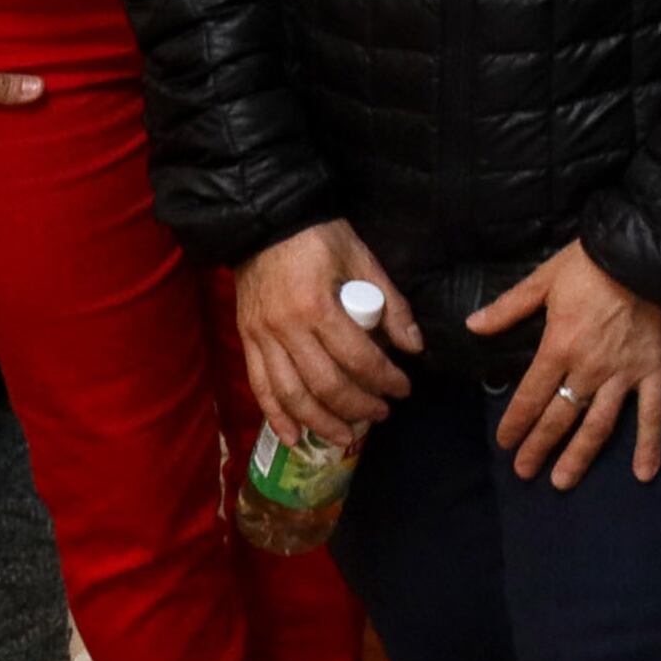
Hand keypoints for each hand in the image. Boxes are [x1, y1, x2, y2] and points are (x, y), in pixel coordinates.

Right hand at [235, 221, 421, 446]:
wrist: (265, 222)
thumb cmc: (319, 237)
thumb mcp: (362, 259)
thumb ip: (391, 303)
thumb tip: (414, 346)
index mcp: (318, 306)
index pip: (358, 358)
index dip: (385, 379)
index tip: (404, 388)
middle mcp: (286, 328)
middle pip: (325, 384)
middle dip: (358, 406)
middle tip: (382, 414)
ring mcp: (262, 337)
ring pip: (291, 395)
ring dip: (321, 422)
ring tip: (347, 437)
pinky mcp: (246, 340)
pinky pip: (260, 387)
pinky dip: (277, 416)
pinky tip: (294, 438)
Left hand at [481, 241, 660, 488]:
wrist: (651, 253)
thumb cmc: (595, 262)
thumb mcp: (546, 278)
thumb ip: (510, 307)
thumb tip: (472, 326)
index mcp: (559, 347)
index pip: (531, 395)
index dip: (515, 422)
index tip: (505, 442)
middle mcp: (589, 370)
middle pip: (559, 417)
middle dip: (539, 446)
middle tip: (524, 472)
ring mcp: (624, 375)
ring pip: (598, 425)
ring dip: (579, 455)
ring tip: (562, 481)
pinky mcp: (655, 373)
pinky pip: (653, 414)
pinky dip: (650, 445)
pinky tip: (644, 474)